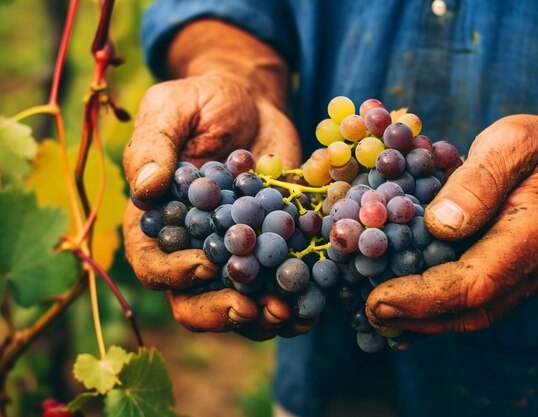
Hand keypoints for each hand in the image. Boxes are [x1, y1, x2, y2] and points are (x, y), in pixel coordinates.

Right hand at [123, 71, 307, 339]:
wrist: (255, 101)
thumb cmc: (206, 101)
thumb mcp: (173, 108)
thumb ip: (154, 146)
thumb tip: (146, 189)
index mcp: (159, 221)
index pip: (152, 262)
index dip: (174, 273)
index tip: (207, 267)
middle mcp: (193, 247)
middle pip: (193, 299)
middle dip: (221, 311)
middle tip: (252, 307)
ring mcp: (235, 253)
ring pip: (238, 303)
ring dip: (262, 317)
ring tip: (290, 313)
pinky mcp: (272, 249)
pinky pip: (278, 286)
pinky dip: (296, 298)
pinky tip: (314, 302)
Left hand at [366, 114, 537, 334]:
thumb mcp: (512, 142)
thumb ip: (479, 180)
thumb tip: (440, 223)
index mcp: (537, 235)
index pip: (477, 283)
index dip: (424, 297)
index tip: (379, 297)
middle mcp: (536, 268)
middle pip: (472, 311)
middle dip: (415, 316)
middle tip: (369, 308)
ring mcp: (526, 278)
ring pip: (473, 315)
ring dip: (422, 319)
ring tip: (377, 310)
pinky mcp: (513, 277)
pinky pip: (474, 303)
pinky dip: (436, 308)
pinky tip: (403, 302)